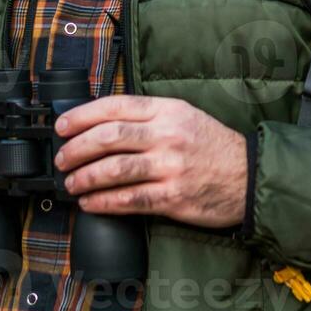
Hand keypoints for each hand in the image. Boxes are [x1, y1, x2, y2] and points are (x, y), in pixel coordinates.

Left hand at [53, 96, 246, 227]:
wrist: (248, 175)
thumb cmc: (213, 146)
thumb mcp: (184, 116)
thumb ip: (148, 117)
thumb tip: (102, 125)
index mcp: (168, 110)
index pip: (115, 107)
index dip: (82, 116)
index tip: (62, 127)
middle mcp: (167, 135)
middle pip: (108, 137)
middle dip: (76, 149)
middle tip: (62, 159)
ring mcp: (170, 166)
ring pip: (114, 169)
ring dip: (85, 178)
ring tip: (72, 183)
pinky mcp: (173, 197)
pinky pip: (129, 199)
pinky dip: (104, 202)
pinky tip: (90, 203)